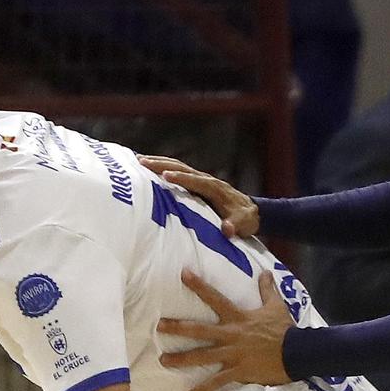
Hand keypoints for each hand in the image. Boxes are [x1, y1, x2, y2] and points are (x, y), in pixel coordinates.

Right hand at [137, 156, 259, 237]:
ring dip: (159, 162)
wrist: (251, 211)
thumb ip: (235, 226)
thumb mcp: (244, 224)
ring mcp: (201, 179)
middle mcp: (207, 180)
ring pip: (178, 166)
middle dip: (162, 165)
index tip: (165, 176)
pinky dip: (163, 167)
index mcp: (216, 189)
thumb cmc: (245, 219)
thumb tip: (227, 230)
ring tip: (139, 161)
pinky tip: (149, 167)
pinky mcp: (196, 182)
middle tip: (141, 163)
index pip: (196, 181)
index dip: (181, 178)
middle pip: (183, 168)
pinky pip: (178, 171)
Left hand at [157, 268, 294, 390]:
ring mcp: (233, 354)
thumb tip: (266, 273)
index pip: (215, 298)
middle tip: (158, 326)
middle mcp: (230, 335)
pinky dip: (203, 389)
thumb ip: (267, 290)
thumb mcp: (276, 306)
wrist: (298, 352)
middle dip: (178, 328)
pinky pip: (217, 382)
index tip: (183, 274)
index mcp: (238, 317)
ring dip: (181, 359)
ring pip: (202, 356)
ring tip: (163, 360)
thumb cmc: (285, 329)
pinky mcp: (238, 371)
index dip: (199, 285)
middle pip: (199, 330)